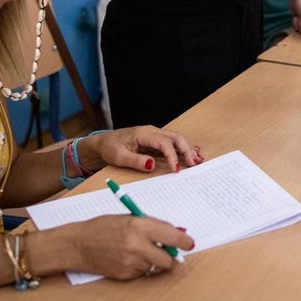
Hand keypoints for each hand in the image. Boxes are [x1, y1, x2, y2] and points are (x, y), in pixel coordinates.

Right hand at [72, 215, 193, 279]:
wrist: (78, 243)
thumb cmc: (105, 226)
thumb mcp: (131, 218)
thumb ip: (154, 226)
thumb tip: (177, 234)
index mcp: (140, 225)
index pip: (173, 237)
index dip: (185, 242)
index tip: (190, 244)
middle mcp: (137, 245)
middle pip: (168, 259)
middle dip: (171, 256)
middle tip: (167, 251)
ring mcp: (131, 262)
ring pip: (155, 267)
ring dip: (153, 260)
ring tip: (137, 250)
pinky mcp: (125, 274)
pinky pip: (142, 273)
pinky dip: (140, 266)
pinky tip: (128, 257)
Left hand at [84, 126, 204, 173]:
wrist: (103, 143)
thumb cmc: (110, 148)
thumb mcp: (119, 157)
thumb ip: (136, 161)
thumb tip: (152, 165)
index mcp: (143, 133)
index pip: (164, 143)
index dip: (172, 156)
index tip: (176, 169)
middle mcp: (152, 131)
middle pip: (175, 137)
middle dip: (186, 150)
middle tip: (194, 164)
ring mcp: (154, 134)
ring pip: (176, 138)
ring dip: (187, 148)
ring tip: (197, 160)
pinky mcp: (155, 140)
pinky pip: (172, 142)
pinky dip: (182, 148)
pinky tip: (190, 155)